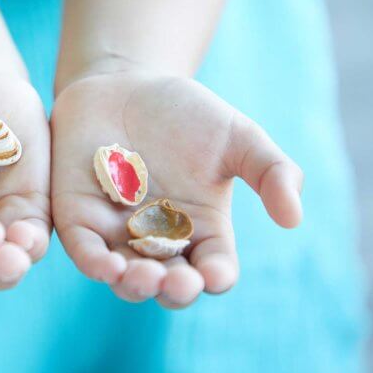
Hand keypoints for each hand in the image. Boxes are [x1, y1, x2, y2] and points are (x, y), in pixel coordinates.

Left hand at [52, 71, 302, 307]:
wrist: (124, 83)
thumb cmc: (186, 113)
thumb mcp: (238, 136)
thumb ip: (271, 171)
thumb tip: (293, 218)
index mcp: (201, 229)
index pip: (213, 268)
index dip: (215, 277)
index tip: (215, 274)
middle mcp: (159, 240)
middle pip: (169, 284)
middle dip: (174, 290)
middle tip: (178, 282)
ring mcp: (117, 232)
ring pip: (125, 277)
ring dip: (134, 285)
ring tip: (143, 277)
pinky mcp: (80, 217)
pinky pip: (85, 250)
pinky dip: (95, 263)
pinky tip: (106, 266)